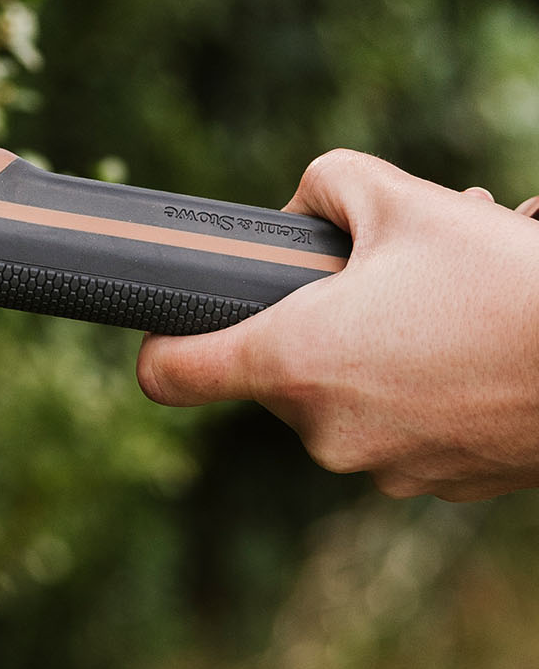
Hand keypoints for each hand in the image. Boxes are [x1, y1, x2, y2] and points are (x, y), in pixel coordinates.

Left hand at [137, 151, 538, 499]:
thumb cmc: (505, 280)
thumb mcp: (402, 197)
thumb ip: (324, 184)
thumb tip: (301, 207)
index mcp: (292, 363)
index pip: (168, 375)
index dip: (163, 340)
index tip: (177, 319)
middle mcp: (326, 431)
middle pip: (277, 370)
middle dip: (320, 317)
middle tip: (382, 274)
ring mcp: (385, 467)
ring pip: (348, 392)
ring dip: (378, 345)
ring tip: (446, 299)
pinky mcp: (440, 484)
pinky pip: (403, 423)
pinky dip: (422, 385)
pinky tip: (471, 342)